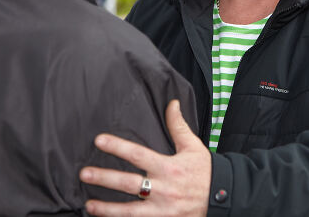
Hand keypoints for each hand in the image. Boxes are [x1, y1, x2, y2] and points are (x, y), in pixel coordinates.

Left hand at [80, 100, 210, 215]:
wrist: (224, 198)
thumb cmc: (206, 171)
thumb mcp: (193, 147)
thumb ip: (178, 126)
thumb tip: (171, 103)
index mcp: (169, 167)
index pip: (138, 155)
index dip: (118, 147)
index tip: (99, 140)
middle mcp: (163, 188)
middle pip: (128, 183)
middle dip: (104, 178)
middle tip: (84, 174)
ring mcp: (163, 210)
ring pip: (130, 211)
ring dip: (107, 209)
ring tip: (88, 205)